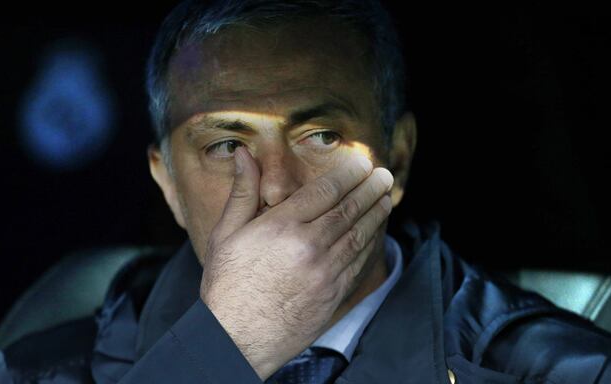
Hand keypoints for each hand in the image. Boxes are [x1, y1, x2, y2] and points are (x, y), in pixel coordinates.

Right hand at [199, 146, 393, 379]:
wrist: (236, 340)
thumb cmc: (226, 285)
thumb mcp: (224, 234)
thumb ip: (242, 192)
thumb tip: (243, 154)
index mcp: (281, 227)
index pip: (325, 190)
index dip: (348, 174)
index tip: (361, 162)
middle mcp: (308, 246)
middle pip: (348, 210)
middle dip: (370, 189)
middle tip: (383, 175)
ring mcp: (325, 273)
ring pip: (359, 235)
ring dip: (376, 214)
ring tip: (385, 198)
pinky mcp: (333, 295)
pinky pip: (359, 263)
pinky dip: (371, 244)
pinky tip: (375, 234)